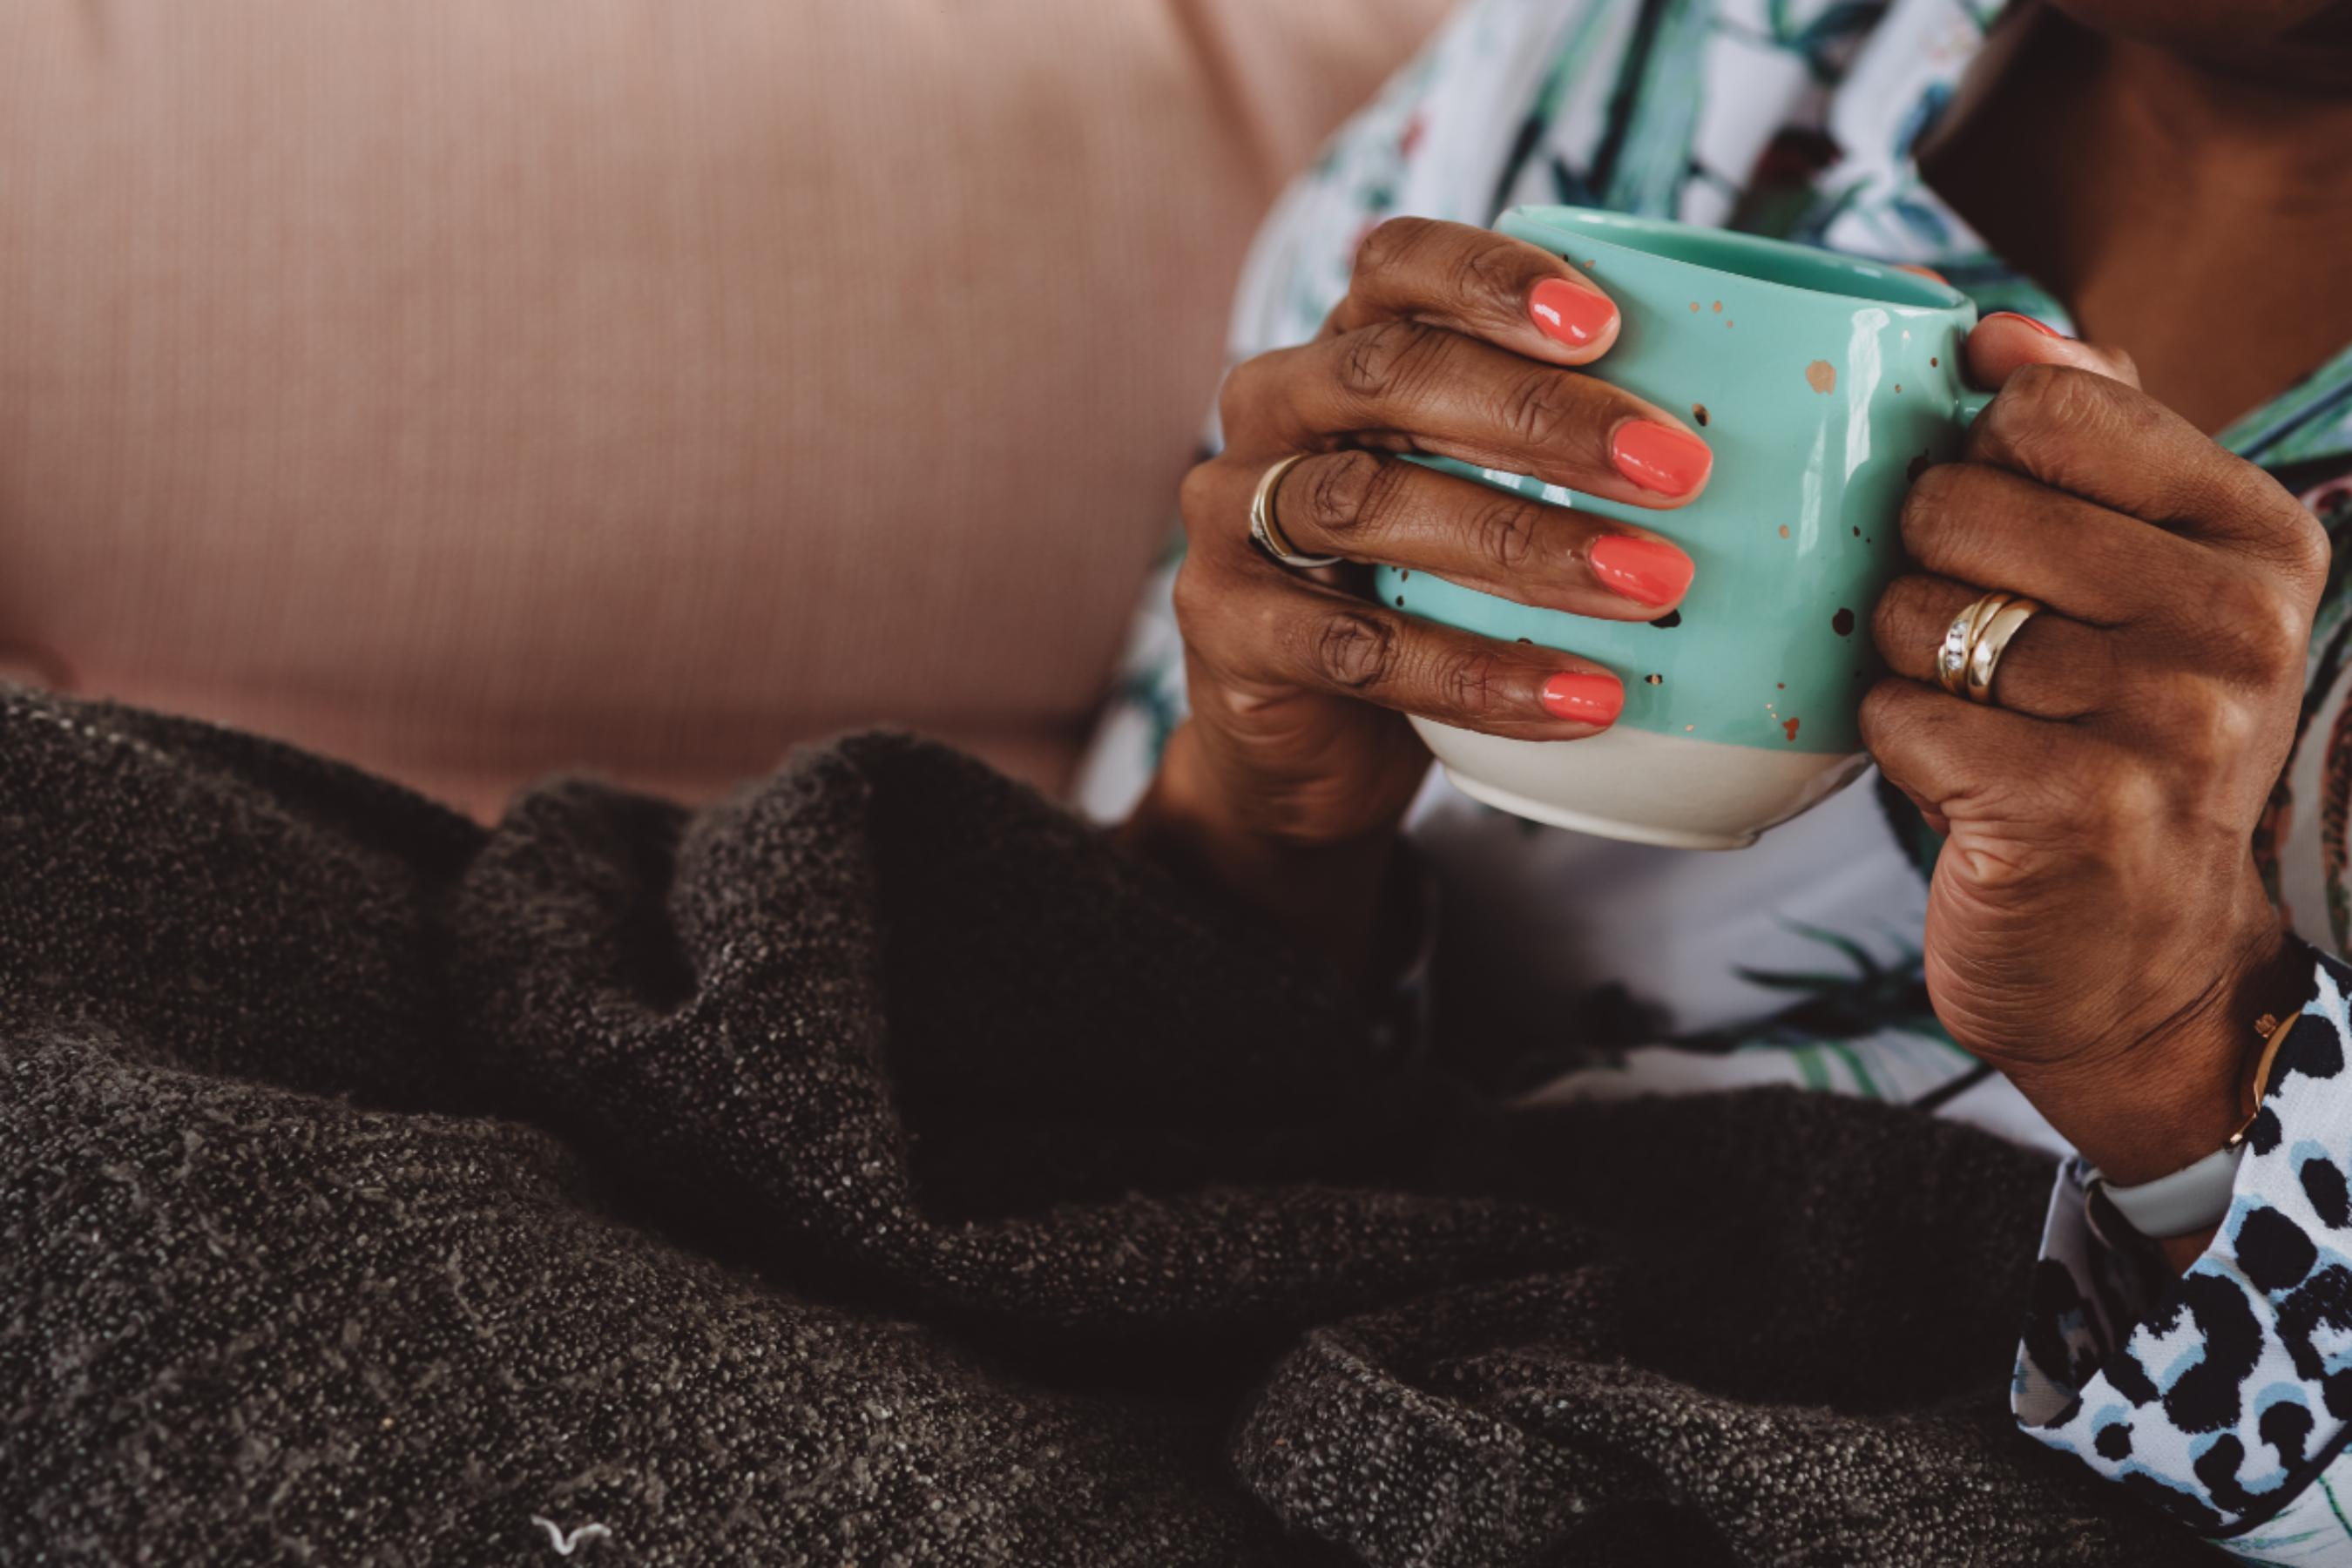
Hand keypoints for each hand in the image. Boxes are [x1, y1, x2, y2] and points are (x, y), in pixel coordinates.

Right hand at [1126, 218, 1710, 968]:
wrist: (1312, 749)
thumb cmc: (1433, 594)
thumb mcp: (1496, 499)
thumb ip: (1589, 440)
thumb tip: (1826, 385)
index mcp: (1347, 347)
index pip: (1401, 265)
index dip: (1496, 277)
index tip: (1611, 323)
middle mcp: (1276, 411)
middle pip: (1393, 376)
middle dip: (1543, 417)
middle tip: (1679, 470)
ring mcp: (1235, 519)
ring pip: (1369, 507)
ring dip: (1523, 545)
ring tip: (1654, 587)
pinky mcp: (1229, 631)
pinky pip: (1356, 648)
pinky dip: (1477, 674)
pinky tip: (1583, 700)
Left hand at [1866, 315, 2329, 1182]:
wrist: (2136, 964)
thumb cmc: (2108, 749)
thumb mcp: (2137, 585)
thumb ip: (2089, 443)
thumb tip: (2004, 329)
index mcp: (2257, 536)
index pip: (2047, 407)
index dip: (1976, 465)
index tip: (2009, 543)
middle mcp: (2236, 619)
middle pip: (1959, 501)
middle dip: (1929, 576)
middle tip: (1988, 657)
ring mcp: (2168, 717)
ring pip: (1918, 612)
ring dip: (1913, 670)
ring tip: (1984, 724)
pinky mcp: (2079, 807)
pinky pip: (1898, 712)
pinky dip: (1897, 748)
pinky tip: (1963, 785)